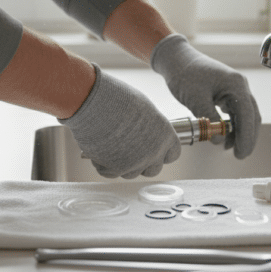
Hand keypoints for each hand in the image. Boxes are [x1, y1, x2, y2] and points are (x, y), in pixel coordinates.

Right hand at [59, 65, 180, 178]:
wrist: (97, 105)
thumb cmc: (119, 99)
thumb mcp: (144, 108)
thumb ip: (150, 126)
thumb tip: (146, 132)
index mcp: (165, 136)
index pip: (173, 154)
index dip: (162, 153)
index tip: (154, 149)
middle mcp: (154, 152)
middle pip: (153, 170)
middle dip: (142, 163)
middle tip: (129, 150)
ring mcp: (136, 164)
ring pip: (130, 173)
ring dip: (121, 163)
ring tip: (109, 144)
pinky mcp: (116, 169)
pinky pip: (110, 173)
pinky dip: (103, 164)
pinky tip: (99, 147)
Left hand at [151, 34, 260, 157]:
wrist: (176, 59)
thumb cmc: (185, 74)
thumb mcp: (196, 99)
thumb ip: (209, 120)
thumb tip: (219, 140)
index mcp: (236, 85)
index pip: (248, 115)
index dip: (247, 137)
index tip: (242, 153)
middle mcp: (239, 86)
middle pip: (251, 116)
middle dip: (247, 137)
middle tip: (240, 155)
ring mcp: (234, 88)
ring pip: (244, 115)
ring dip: (239, 132)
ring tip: (229, 148)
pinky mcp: (226, 92)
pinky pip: (235, 112)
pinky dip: (231, 125)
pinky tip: (224, 136)